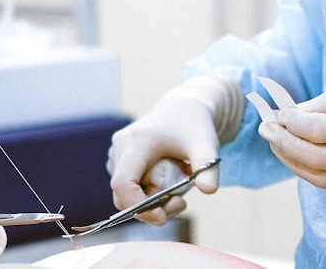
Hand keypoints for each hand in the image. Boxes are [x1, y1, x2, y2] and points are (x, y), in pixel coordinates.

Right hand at [107, 76, 240, 224]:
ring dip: (149, 202)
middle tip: (181, 204)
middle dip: (149, 208)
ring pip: (124, 193)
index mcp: (136, 142)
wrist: (184, 108)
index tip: (163, 217)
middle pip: (122, 194)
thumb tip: (209, 191)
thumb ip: (208, 168)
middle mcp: (120, 147)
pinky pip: (127, 187)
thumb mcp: (206, 144)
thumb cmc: (194, 125)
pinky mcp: (119, 159)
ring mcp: (117, 154)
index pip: (123, 184)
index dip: (138, 206)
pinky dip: (146, 194)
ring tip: (179, 191)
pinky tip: (168, 184)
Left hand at [258, 90, 325, 197]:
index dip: (291, 120)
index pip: (317, 128)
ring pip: (316, 175)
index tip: (277, 112)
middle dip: (282, 141)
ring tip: (274, 142)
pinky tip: (297, 157)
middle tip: (265, 128)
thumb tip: (298, 110)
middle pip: (310, 154)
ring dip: (289, 159)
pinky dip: (308, 171)